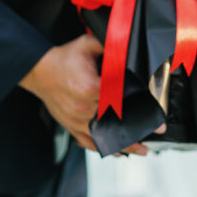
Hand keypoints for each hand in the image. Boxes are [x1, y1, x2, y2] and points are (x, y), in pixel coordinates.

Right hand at [19, 34, 146, 154]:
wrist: (39, 71)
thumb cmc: (63, 58)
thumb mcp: (87, 44)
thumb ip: (108, 45)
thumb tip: (126, 46)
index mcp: (90, 87)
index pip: (121, 99)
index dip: (139, 106)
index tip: (154, 114)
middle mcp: (84, 107)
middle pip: (116, 120)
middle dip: (138, 126)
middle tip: (157, 130)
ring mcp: (77, 119)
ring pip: (105, 136)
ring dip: (125, 143)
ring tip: (142, 148)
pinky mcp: (71, 126)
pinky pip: (89, 142)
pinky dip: (104, 147)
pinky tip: (118, 152)